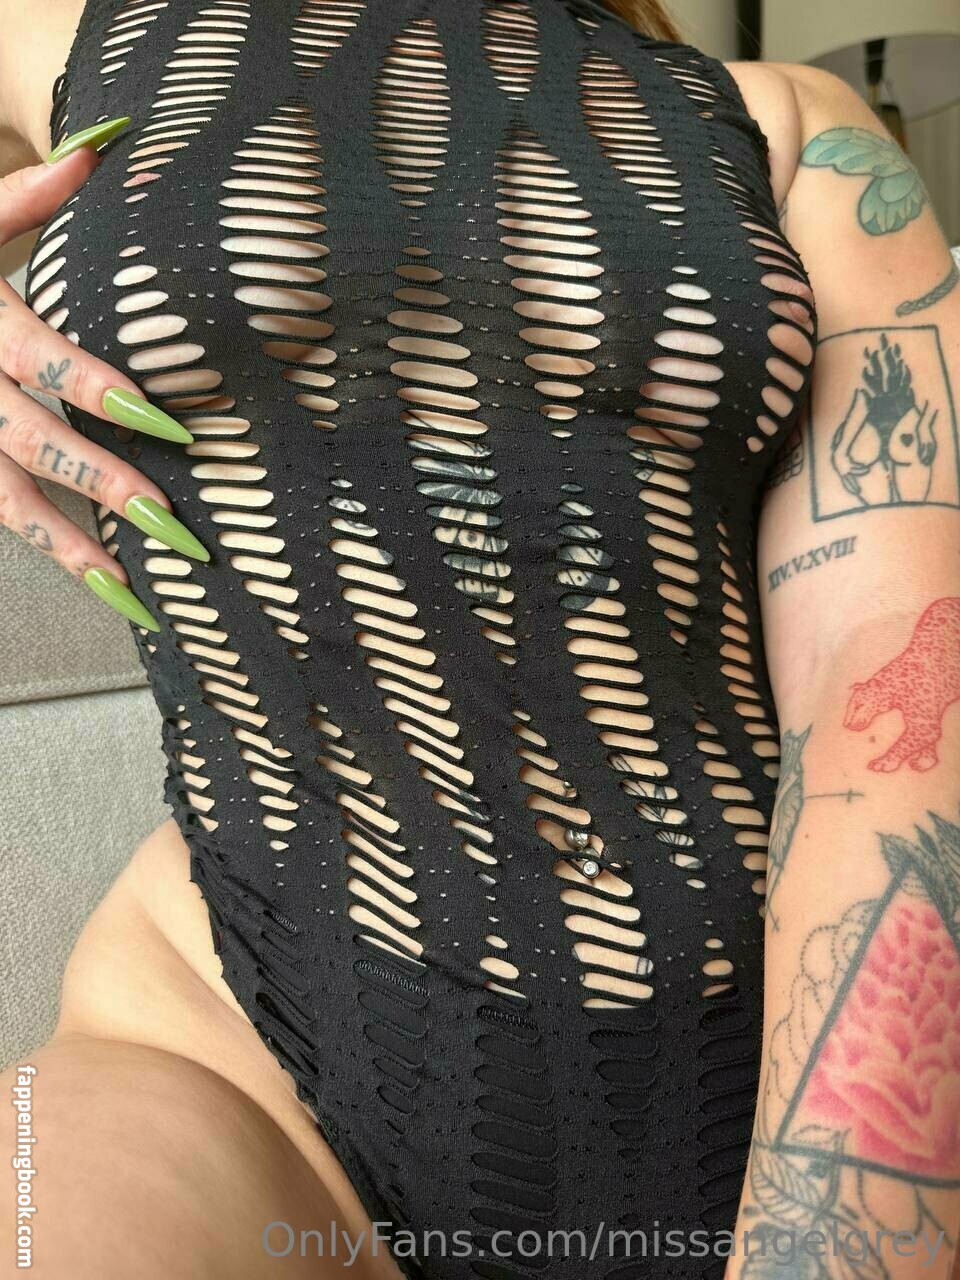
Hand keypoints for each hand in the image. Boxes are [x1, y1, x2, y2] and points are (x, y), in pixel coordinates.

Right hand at [0, 117, 209, 631]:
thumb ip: (29, 192)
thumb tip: (102, 146)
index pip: (41, 360)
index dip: (102, 393)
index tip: (172, 427)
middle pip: (30, 442)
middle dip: (99, 484)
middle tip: (169, 522)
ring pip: (4, 498)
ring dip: (69, 547)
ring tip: (131, 590)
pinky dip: (46, 548)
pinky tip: (99, 580)